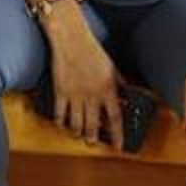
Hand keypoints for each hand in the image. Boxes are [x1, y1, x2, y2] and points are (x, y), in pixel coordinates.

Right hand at [45, 19, 124, 152]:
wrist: (71, 39)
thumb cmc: (92, 49)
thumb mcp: (111, 66)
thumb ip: (119, 83)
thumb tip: (126, 94)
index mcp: (107, 89)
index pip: (115, 118)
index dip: (118, 135)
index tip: (119, 146)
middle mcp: (92, 96)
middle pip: (93, 126)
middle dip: (93, 138)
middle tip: (93, 142)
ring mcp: (75, 95)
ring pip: (76, 124)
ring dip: (78, 132)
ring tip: (79, 135)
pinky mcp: (60, 92)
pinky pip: (59, 114)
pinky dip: (60, 121)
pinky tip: (61, 124)